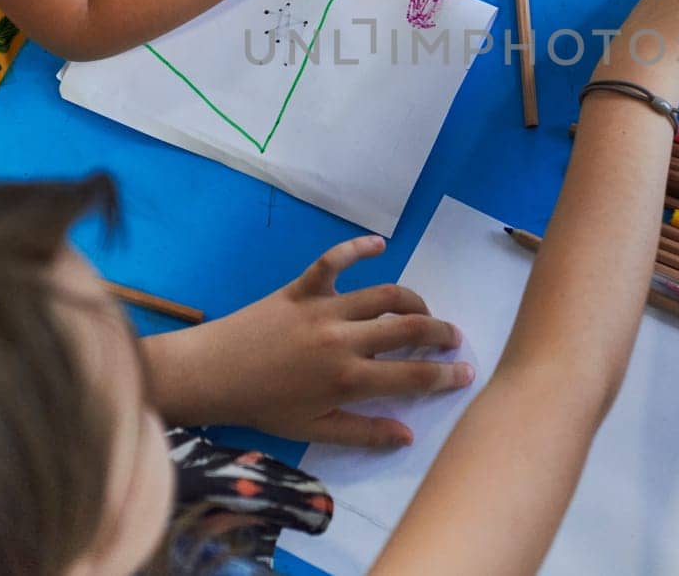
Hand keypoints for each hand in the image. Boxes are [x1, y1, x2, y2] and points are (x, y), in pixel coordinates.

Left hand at [143, 236, 472, 446]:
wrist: (212, 374)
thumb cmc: (263, 406)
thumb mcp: (314, 430)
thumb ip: (364, 432)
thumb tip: (408, 435)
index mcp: (348, 379)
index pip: (412, 375)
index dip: (445, 374)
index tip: (466, 372)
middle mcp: (344, 340)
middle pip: (408, 328)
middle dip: (441, 332)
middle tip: (454, 337)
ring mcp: (324, 309)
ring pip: (384, 294)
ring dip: (412, 300)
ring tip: (423, 310)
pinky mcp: (303, 287)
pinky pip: (335, 261)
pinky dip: (358, 248)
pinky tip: (380, 243)